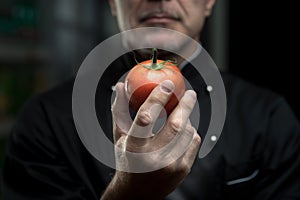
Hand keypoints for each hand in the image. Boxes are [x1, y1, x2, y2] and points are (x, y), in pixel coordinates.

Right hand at [102, 80, 200, 199]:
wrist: (137, 192)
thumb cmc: (127, 160)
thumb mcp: (120, 136)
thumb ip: (120, 110)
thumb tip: (122, 86)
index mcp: (133, 148)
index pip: (146, 118)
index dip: (158, 98)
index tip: (168, 85)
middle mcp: (153, 158)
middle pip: (176, 125)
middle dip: (186, 104)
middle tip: (189, 93)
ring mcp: (170, 166)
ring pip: (188, 132)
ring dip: (187, 119)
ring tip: (180, 116)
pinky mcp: (183, 170)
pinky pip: (193, 141)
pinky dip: (190, 132)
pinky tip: (181, 132)